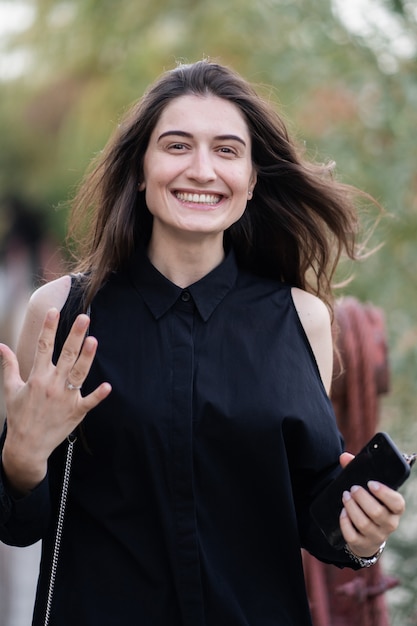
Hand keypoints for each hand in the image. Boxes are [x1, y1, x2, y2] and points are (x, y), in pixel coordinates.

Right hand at [0, 308, 110, 493]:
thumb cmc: (20, 415)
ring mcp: (65, 398)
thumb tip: (1, 346)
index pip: (43, 347)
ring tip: (94, 340)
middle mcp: (52, 385)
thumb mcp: (11, 389)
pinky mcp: (76, 412)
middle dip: (75, 335)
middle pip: (66, 355)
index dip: (49, 328)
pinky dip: (98, 395)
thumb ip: (9, 365)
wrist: (27, 446)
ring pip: (79, 373)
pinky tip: (108, 386)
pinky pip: (89, 402)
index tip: (54, 311)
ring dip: (87, 357)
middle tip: (84, 318)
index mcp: (37, 377)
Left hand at [339, 452, 405, 557]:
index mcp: (395, 509)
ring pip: (364, 523)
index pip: (397, 503)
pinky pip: (352, 535)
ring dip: (351, 508)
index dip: (384, 493)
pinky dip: (345, 522)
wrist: (367, 535)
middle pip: (377, 512)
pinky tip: (342, 512)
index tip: (370, 483)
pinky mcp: (363, 544)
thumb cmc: (370, 504)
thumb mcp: (370, 490)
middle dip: (361, 498)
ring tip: (345, 496)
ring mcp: (376, 536)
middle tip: (352, 489)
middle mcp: (389, 524)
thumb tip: (344, 457)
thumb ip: (358, 470)